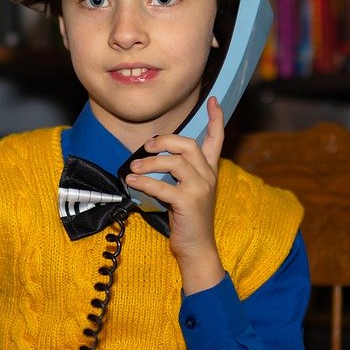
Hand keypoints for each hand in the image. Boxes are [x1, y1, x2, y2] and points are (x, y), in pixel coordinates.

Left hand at [125, 97, 226, 293]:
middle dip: (165, 141)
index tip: (213, 101)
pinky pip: (163, 186)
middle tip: (146, 147)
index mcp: (210, 172)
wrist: (197, 249)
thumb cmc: (187, 221)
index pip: (217, 140)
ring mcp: (200, 189)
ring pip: (175, 162)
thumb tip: (149, 159)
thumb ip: (176, 175)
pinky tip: (132, 183)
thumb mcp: (185, 193)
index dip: (216, 119)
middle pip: (189, 145)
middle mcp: (208, 177)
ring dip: (150, 163)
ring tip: (133, 170)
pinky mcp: (189, 203)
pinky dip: (144, 183)